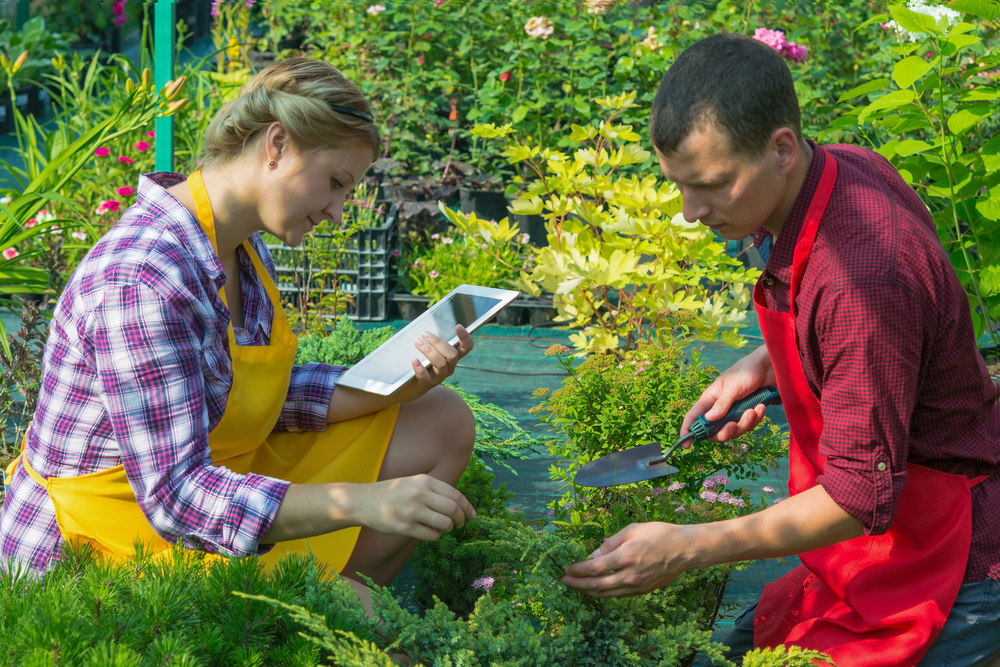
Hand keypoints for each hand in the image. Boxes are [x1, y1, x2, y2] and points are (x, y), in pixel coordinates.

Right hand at [352, 474, 476, 541]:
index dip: (468, 507)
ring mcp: (412, 511)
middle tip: (460, 524)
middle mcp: (420, 495)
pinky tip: (429, 532)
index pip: (456, 495)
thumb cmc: (392, 493)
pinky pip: (431, 536)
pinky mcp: (405, 527)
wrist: (364, 501)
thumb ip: (434, 490)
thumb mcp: (414, 482)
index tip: (473, 516)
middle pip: (453, 510)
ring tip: (443, 528)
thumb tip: (458, 504)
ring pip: (445, 524)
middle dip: (461, 519)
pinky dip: (435, 536)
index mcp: (425, 481)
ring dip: (448, 528)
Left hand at [392, 325, 473, 403]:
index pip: (466, 347)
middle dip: (439, 342)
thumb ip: (431, 340)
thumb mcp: (430, 350)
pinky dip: (420, 368)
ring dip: (429, 351)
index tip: (457, 326)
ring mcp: (439, 377)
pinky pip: (426, 377)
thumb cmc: (421, 362)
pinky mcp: (427, 384)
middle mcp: (449, 367)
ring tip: (417, 342)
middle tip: (424, 333)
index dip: (465, 337)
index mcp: (452, 356)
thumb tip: (426, 327)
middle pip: (453, 355)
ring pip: (441, 364)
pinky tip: (414, 360)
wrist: (409, 386)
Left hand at [562, 522, 696, 597]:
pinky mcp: (642, 591)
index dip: (578, 570)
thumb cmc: (659, 534)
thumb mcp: (632, 530)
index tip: (567, 569)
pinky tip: (596, 589)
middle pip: (597, 585)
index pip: (594, 569)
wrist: (685, 549)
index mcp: (625, 557)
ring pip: (607, 594)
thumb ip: (610, 543)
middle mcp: (630, 576)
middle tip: (565, 580)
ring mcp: (637, 586)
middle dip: (578, 584)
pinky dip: (604, 593)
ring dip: (589, 591)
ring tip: (577, 586)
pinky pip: (618, 595)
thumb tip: (593, 555)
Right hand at [680, 344, 775, 443]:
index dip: (688, 430)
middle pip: (715, 431)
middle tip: (732, 426)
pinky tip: (760, 407)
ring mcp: (734, 413)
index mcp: (710, 399)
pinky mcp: (747, 414)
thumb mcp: (732, 387)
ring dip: (744, 424)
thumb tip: (708, 420)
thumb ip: (721, 404)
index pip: (694, 416)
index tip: (686, 445)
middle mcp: (720, 408)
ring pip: (734, 430)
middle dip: (724, 433)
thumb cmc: (746, 371)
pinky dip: (756, 418)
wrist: (769, 368)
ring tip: (753, 411)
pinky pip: (748, 425)